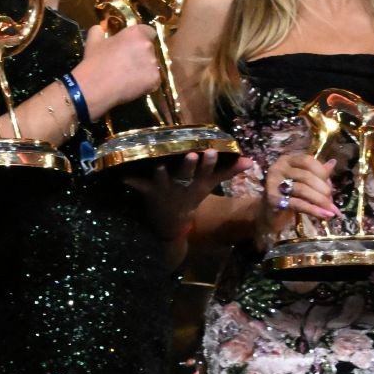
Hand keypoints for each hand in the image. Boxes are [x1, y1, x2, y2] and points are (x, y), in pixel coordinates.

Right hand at [73, 22, 160, 118]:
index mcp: (136, 33)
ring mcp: (153, 64)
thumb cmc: (95, 61)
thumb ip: (99, 31)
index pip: (149, 31)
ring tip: (129, 76)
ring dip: (144, 69)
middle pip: (150, 48)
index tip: (133, 44)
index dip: (141, 37)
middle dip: (142, 54)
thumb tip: (100, 28)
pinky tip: (132, 86)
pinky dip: (145, 83)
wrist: (96, 86)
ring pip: (152, 65)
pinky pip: (153, 80)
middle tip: (128, 62)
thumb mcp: (93, 41)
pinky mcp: (155, 80)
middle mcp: (148, 46)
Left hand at [126, 149, 251, 239]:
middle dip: (191, 166)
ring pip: (165, 180)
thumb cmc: (191, 196)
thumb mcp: (210, 185)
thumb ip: (228, 171)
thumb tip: (251, 160)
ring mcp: (166, 190)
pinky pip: (140, 186)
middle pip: (187, 175)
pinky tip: (123, 175)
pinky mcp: (150, 192)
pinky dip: (131, 181)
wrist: (172, 222)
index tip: (213, 151)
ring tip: (160, 164)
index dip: (210, 163)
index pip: (207, 172)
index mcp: (197, 184)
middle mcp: (183, 186)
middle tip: (193, 155)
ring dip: (162, 174)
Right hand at [259, 153, 339, 239]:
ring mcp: (273, 183)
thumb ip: (317, 174)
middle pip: (306, 176)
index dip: (322, 173)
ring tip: (331, 211)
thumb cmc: (289, 194)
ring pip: (302, 189)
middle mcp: (278, 167)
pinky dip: (313, 210)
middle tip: (332, 203)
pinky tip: (323, 215)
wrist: (269, 212)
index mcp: (287, 160)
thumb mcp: (304, 182)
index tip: (331, 187)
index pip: (307, 161)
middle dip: (323, 190)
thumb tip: (333, 163)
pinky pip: (296, 203)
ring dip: (320, 201)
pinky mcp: (273, 199)